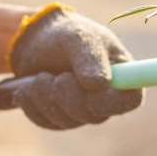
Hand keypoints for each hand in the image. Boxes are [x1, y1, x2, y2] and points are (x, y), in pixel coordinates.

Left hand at [0, 6, 142, 129]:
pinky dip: (32, 104)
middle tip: (56, 77)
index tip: (90, 89)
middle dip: (69, 96)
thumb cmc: (66, 34)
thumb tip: (100, 84)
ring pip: (66, 120)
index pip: (130, 100)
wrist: (37, 41)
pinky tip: (26, 89)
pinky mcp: (60, 118)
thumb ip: (91, 57)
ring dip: (46, 97)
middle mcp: (106, 98)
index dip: (111, 101)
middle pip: (94, 116)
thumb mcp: (79, 36)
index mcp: (123, 75)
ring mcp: (83, 111)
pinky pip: (46, 121)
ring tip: (39, 77)